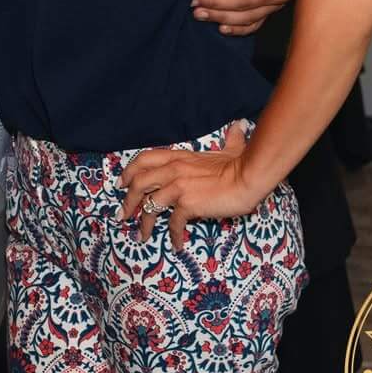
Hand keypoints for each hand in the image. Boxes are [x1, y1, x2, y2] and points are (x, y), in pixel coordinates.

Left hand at [118, 124, 263, 249]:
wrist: (249, 176)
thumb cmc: (242, 163)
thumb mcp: (229, 148)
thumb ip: (229, 140)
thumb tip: (238, 127)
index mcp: (178, 157)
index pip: (144, 160)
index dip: (129, 171)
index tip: (121, 183)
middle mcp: (173, 170)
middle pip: (138, 184)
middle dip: (127, 201)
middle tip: (122, 215)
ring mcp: (178, 187)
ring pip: (149, 206)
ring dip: (143, 223)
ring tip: (141, 236)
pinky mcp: (187, 204)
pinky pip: (173, 223)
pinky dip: (174, 236)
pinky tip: (176, 245)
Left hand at [191, 0, 292, 35]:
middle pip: (245, 2)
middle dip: (217, 3)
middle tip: (194, 2)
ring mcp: (277, 4)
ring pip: (248, 16)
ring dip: (222, 17)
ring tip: (199, 15)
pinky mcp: (272, 11)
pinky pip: (255, 24)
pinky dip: (238, 29)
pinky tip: (221, 29)